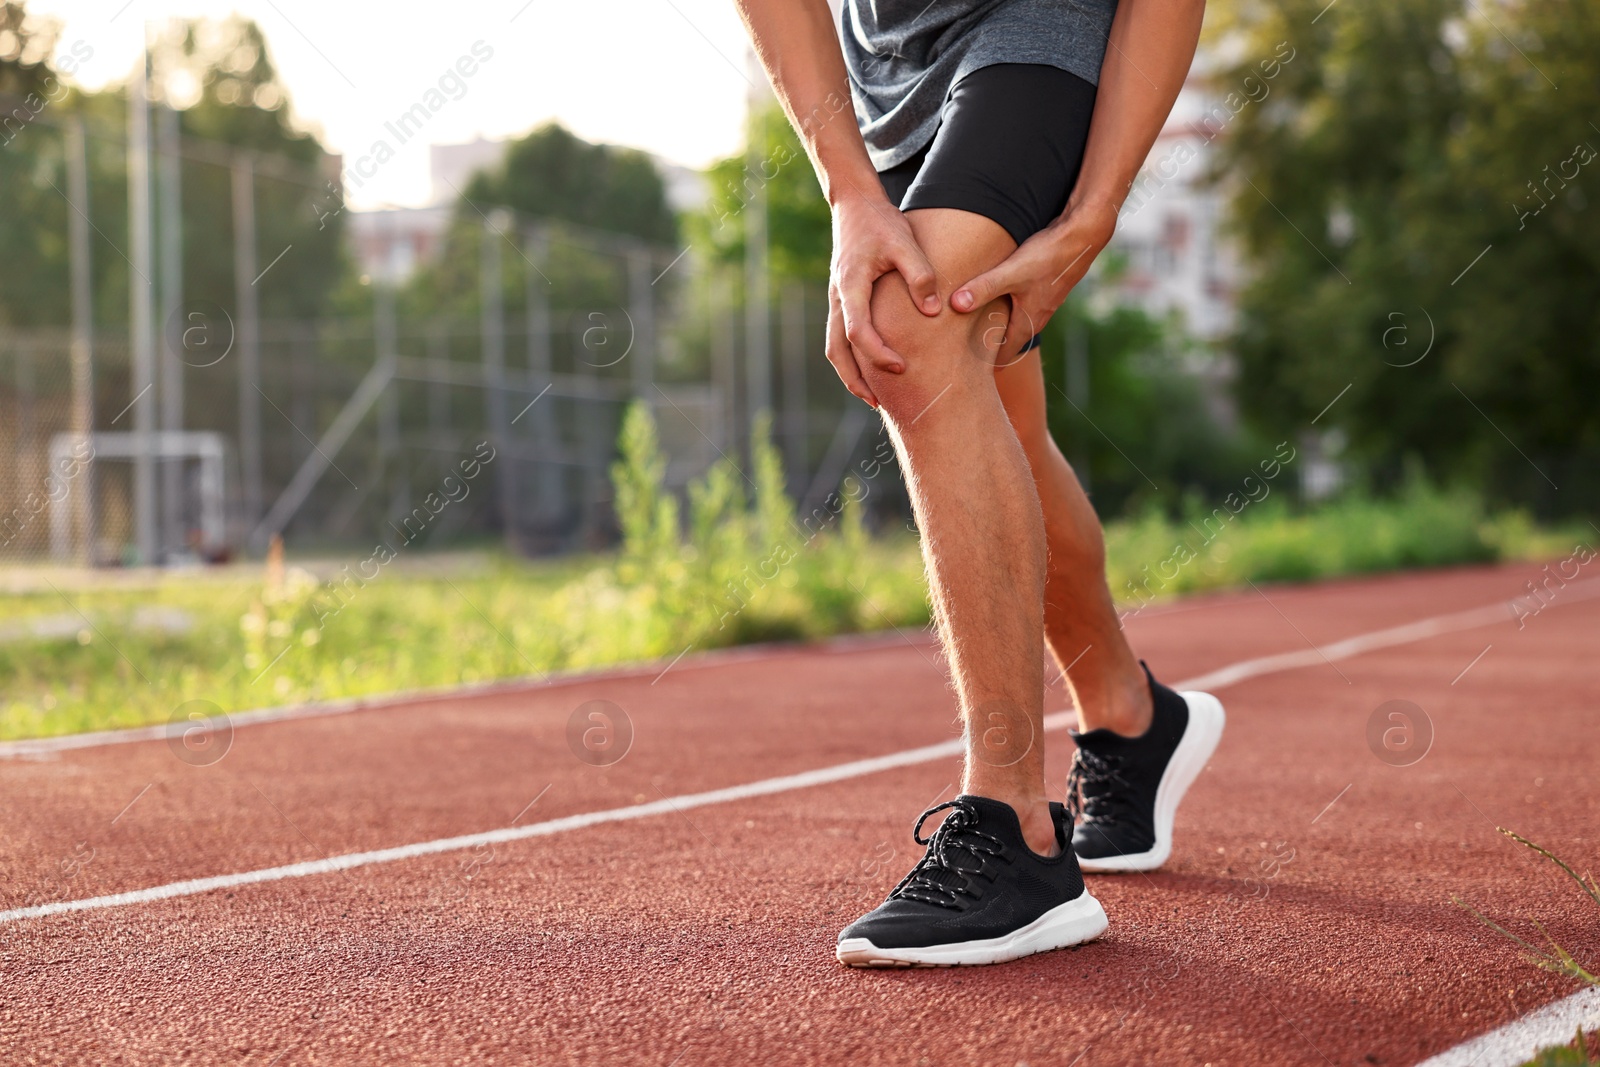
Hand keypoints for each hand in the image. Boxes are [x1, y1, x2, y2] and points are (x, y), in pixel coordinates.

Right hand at [827, 190, 941, 406]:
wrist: (856, 204)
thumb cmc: (881, 222)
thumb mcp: (906, 242)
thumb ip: (920, 275)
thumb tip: (933, 311)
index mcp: (850, 285)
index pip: (858, 331)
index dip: (878, 354)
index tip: (901, 368)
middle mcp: (837, 297)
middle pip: (836, 350)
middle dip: (856, 379)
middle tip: (880, 402)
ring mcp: (836, 300)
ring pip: (834, 348)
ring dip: (851, 374)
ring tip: (874, 397)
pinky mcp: (842, 301)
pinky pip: (841, 338)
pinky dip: (853, 359)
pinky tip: (873, 370)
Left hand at [949, 200, 1118, 365]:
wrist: (1082, 237)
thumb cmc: (1048, 256)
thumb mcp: (1011, 273)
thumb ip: (984, 288)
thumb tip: (956, 304)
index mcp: (1028, 322)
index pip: (1004, 354)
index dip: (986, 363)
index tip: (967, 370)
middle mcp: (1037, 316)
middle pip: (1009, 340)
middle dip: (988, 346)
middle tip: (963, 351)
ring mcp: (1043, 302)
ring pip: (1016, 321)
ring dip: (997, 324)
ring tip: (973, 325)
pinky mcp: (1044, 287)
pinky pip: (1022, 305)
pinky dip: (1007, 306)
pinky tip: (994, 295)